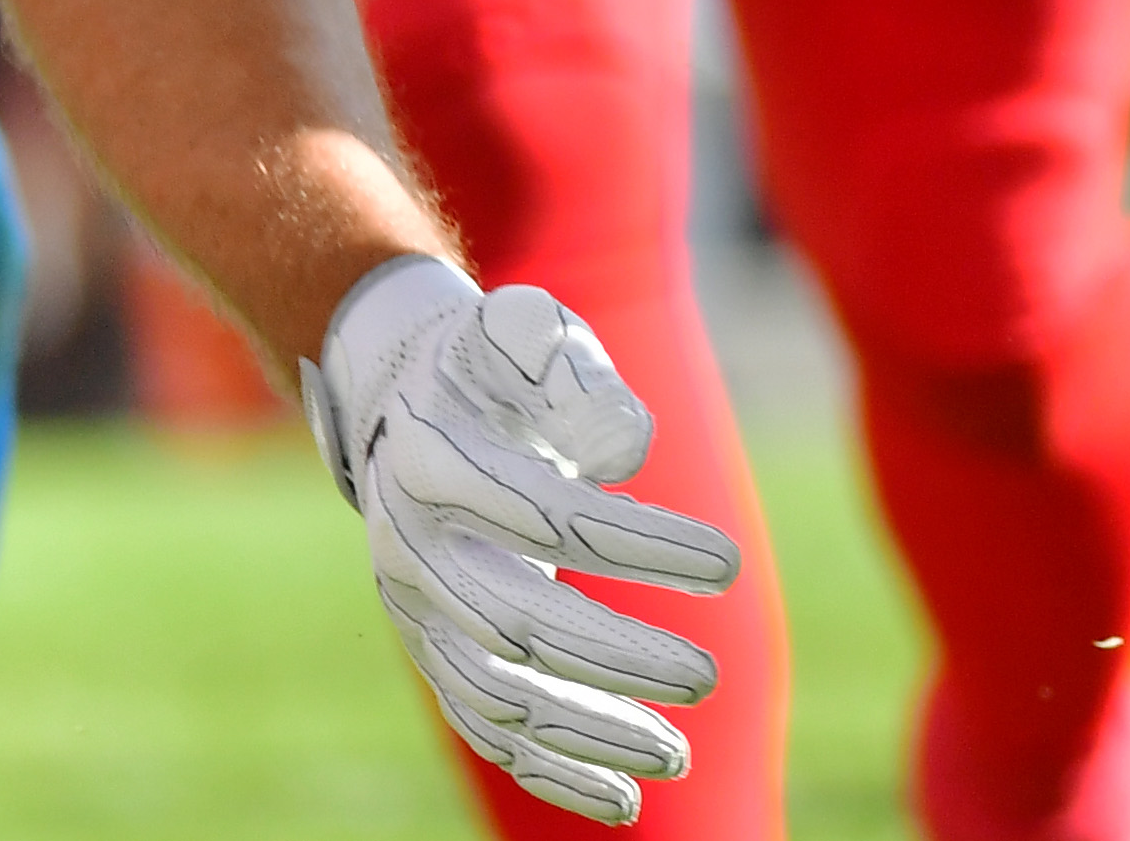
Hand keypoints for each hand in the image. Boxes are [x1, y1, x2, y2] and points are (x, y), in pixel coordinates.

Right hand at [304, 257, 744, 827]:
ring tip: (678, 753)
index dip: (638, 546)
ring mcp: (415, 612)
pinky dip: (551, 773)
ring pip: (497, 698)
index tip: (729, 563)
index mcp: (430, 458)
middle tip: (706, 677)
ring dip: (589, 734)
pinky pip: (487, 729)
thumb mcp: (526, 334)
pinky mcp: (432, 652)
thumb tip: (628, 444)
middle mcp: (408, 547)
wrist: (400, 394)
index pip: (544, 516)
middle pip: (514, 625)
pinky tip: (624, 799)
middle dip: (617, 658)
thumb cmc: (493, 364)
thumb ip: (569, 368)